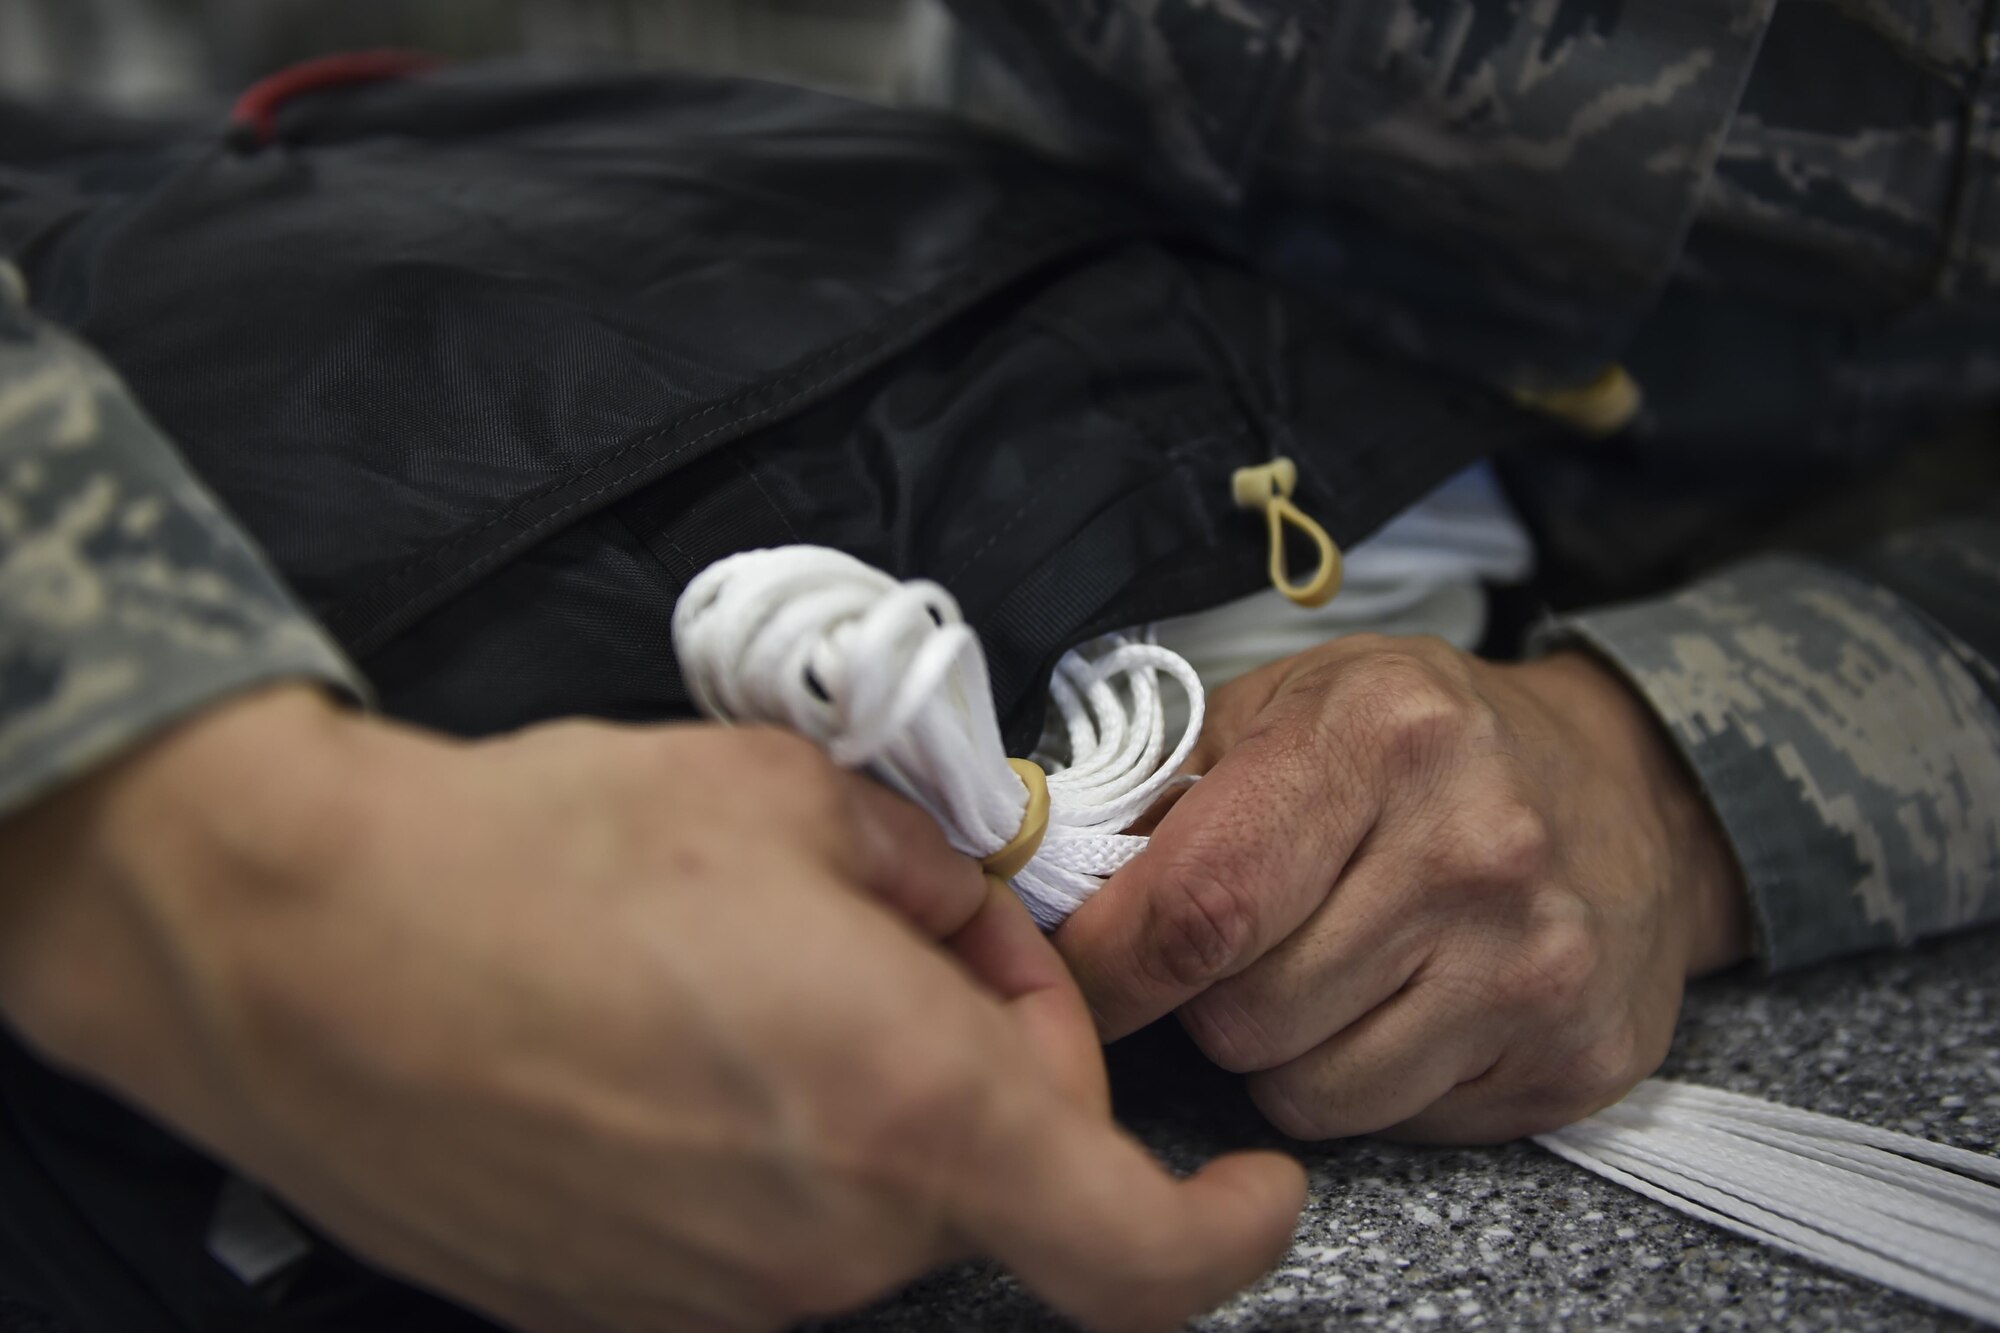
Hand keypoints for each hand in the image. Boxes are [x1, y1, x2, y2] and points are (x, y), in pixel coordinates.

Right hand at [0, 686, 1302, 1332]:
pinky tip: (669, 1050)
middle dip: (988, 1065)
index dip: (1228, 1232)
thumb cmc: (544, 852)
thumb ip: (933, 876)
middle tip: (902, 937)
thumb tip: (970, 926)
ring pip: (874, 1205)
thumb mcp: (788, 794)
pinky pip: (761, 1238)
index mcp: (906, 1107)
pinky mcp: (624, 1313)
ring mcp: (720, 1300)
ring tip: (744, 975)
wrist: (305, 947)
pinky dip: (769, 1154)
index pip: (1136, 1247)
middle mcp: (829, 1242)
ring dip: (868, 1104)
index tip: (1260, 1186)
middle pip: (991, 1176)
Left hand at [1057, 636, 1751, 1143]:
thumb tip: (1044, 884)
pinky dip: (1366, 1081)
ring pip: (1306, 1093)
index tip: (1070, 981)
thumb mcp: (1293, 704)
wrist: (1630, 791)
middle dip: (1204, 999)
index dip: (1105, 967)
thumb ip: (1167, 786)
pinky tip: (1404, 1003)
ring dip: (1282, 1051)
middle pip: (1240, 1017)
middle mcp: (1473, 852)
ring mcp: (1535, 965)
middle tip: (1246, 943)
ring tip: (1328, 967)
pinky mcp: (1575, 1057)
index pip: (1197, 907)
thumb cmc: (1426, 743)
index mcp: (1384, 739)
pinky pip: (1390, 1124)